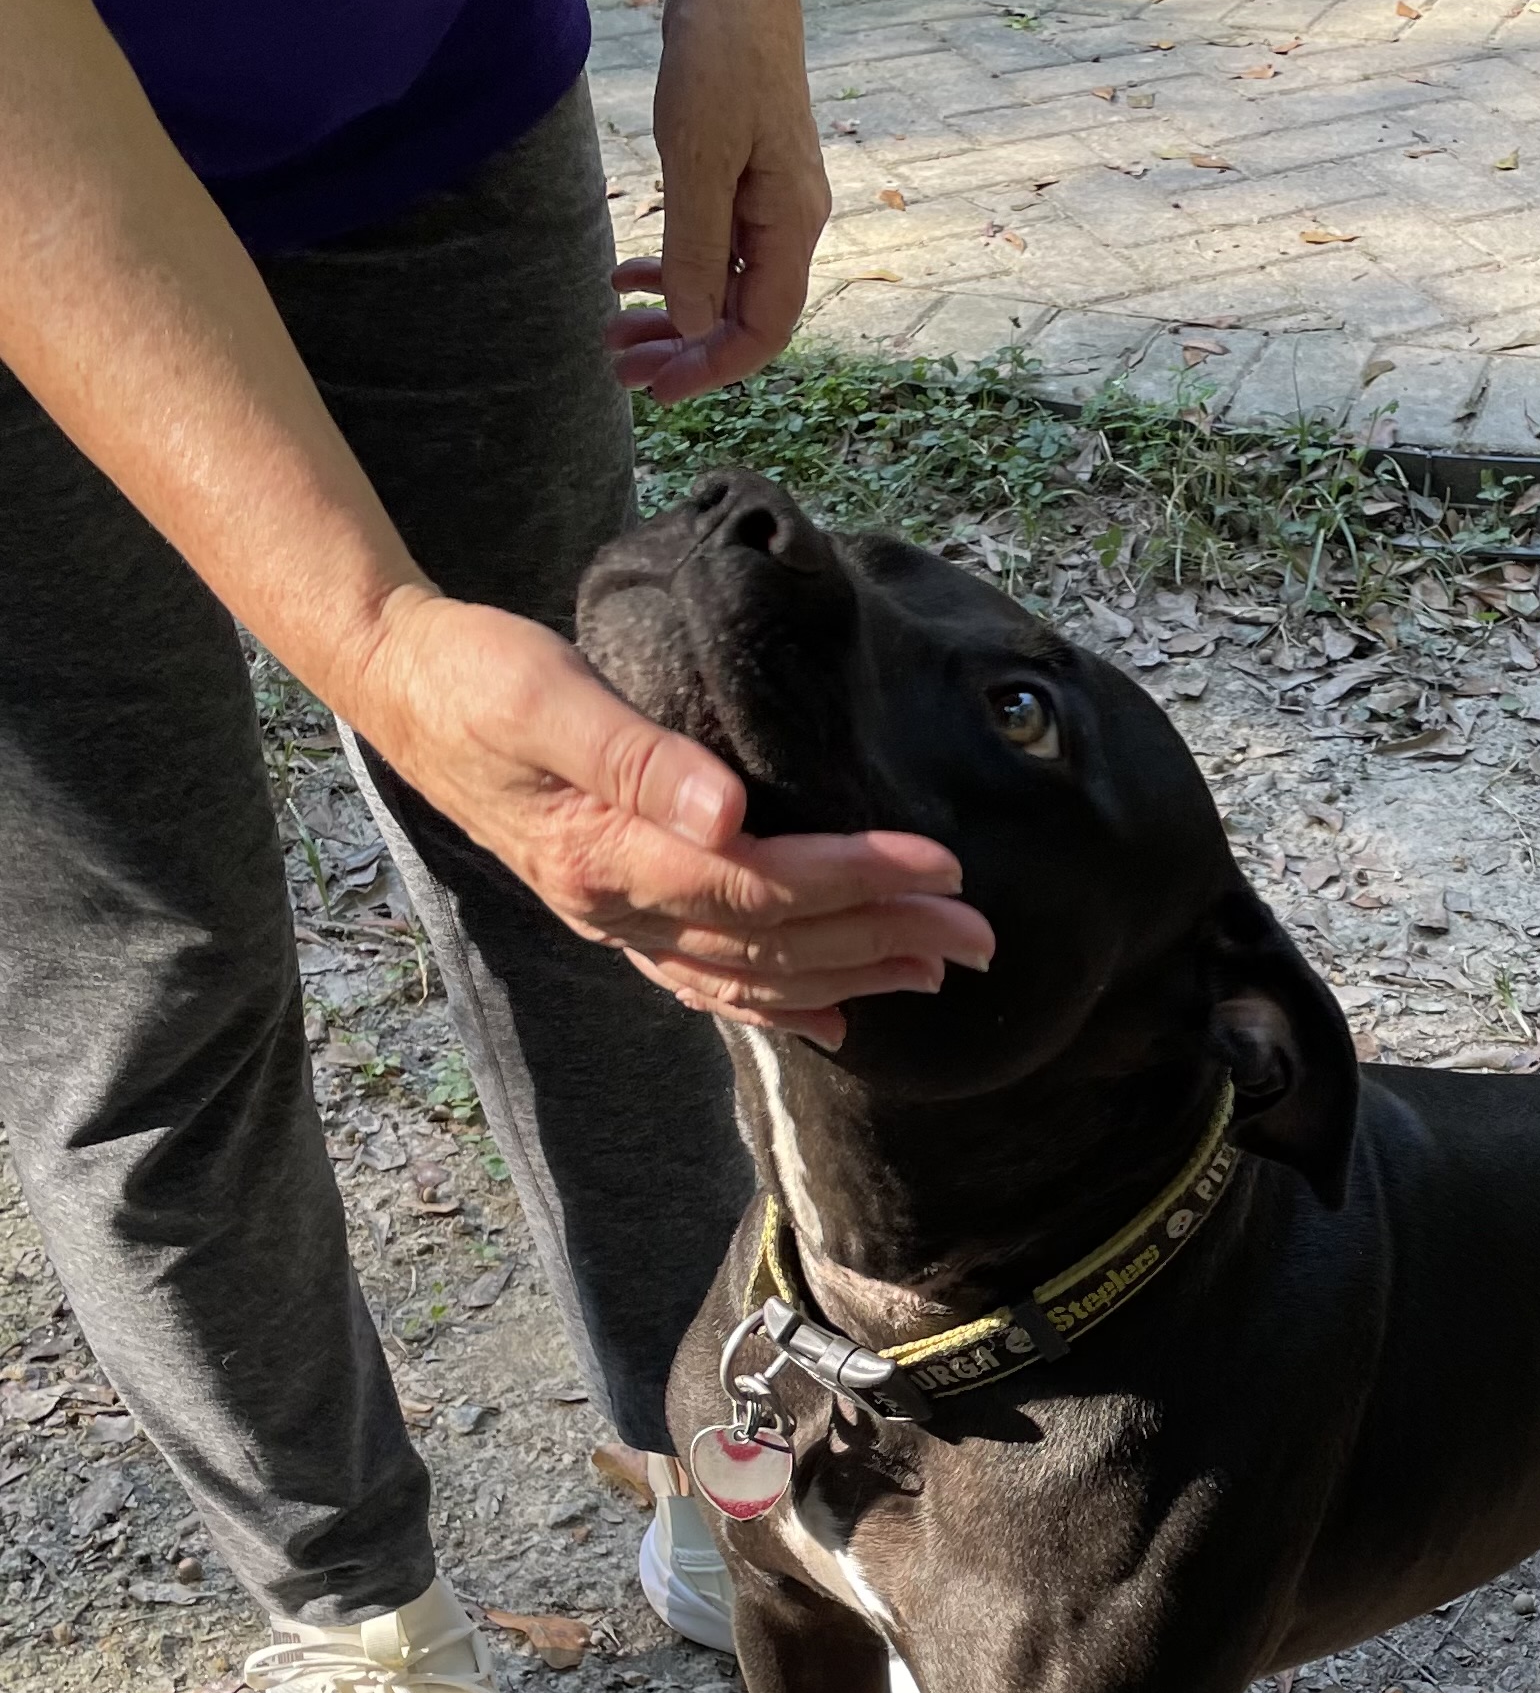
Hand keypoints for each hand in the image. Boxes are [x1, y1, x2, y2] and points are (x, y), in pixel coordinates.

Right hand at [347, 585, 991, 1044]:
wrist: (405, 686)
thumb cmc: (476, 675)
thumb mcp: (544, 693)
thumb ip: (635, 756)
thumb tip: (730, 812)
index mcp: (603, 854)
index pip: (758, 882)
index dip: (855, 879)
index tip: (939, 865)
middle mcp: (614, 906)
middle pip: (773, 940)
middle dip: (884, 938)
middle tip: (980, 934)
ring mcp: (615, 920)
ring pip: (753, 973)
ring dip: (851, 975)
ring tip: (935, 967)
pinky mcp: (619, 912)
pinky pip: (710, 981)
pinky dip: (781, 1005)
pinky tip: (838, 1017)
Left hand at [609, 0, 831, 402]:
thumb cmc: (721, 56)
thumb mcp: (698, 152)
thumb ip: (697, 246)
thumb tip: (692, 325)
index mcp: (790, 226)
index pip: (763, 329)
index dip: (713, 367)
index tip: (658, 391)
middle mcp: (789, 225)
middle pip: (740, 317)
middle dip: (681, 350)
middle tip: (617, 370)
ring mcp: (769, 205)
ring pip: (722, 287)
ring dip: (671, 316)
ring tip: (613, 331)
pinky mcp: (746, 181)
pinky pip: (714, 249)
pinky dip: (673, 270)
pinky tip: (628, 277)